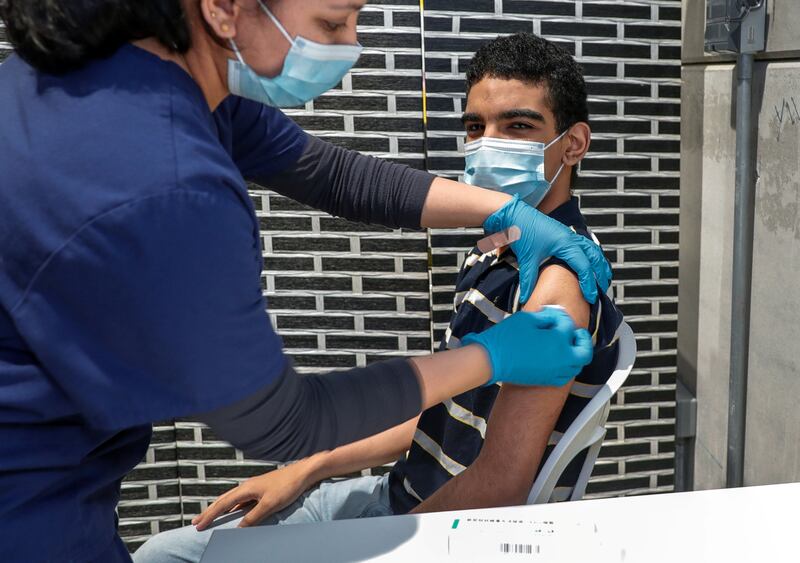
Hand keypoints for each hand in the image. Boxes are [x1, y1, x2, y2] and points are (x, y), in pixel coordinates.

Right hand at [192, 461, 315, 529]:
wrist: (302, 473)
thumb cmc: (287, 487)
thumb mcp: (269, 505)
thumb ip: (253, 517)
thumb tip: (237, 529)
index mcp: (246, 488)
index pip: (222, 504)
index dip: (209, 515)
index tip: (197, 525)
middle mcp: (247, 486)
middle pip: (223, 500)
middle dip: (209, 512)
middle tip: (196, 522)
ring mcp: (254, 488)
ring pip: (231, 500)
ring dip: (220, 509)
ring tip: (210, 517)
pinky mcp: (261, 490)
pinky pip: (241, 501)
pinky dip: (233, 508)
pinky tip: (233, 513)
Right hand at [462, 306, 592, 386]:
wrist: (491, 360)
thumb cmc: (506, 338)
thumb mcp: (526, 318)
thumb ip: (545, 316)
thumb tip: (554, 317)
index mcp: (558, 340)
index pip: (568, 325)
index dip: (561, 317)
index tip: (554, 315)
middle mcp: (562, 359)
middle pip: (584, 351)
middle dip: (582, 340)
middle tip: (575, 333)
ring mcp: (555, 372)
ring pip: (577, 366)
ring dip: (576, 354)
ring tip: (568, 346)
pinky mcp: (546, 380)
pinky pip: (565, 376)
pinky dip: (568, 367)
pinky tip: (559, 360)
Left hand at [484, 195, 611, 303]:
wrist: (514, 213)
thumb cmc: (522, 230)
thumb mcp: (527, 258)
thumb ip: (529, 280)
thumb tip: (526, 298)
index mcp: (565, 243)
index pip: (584, 267)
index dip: (589, 284)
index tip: (591, 297)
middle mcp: (571, 238)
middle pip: (595, 257)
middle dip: (601, 274)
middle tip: (602, 290)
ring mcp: (569, 234)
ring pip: (593, 249)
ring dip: (599, 264)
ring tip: (602, 278)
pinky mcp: (564, 234)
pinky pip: (585, 244)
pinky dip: (592, 255)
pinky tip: (590, 263)